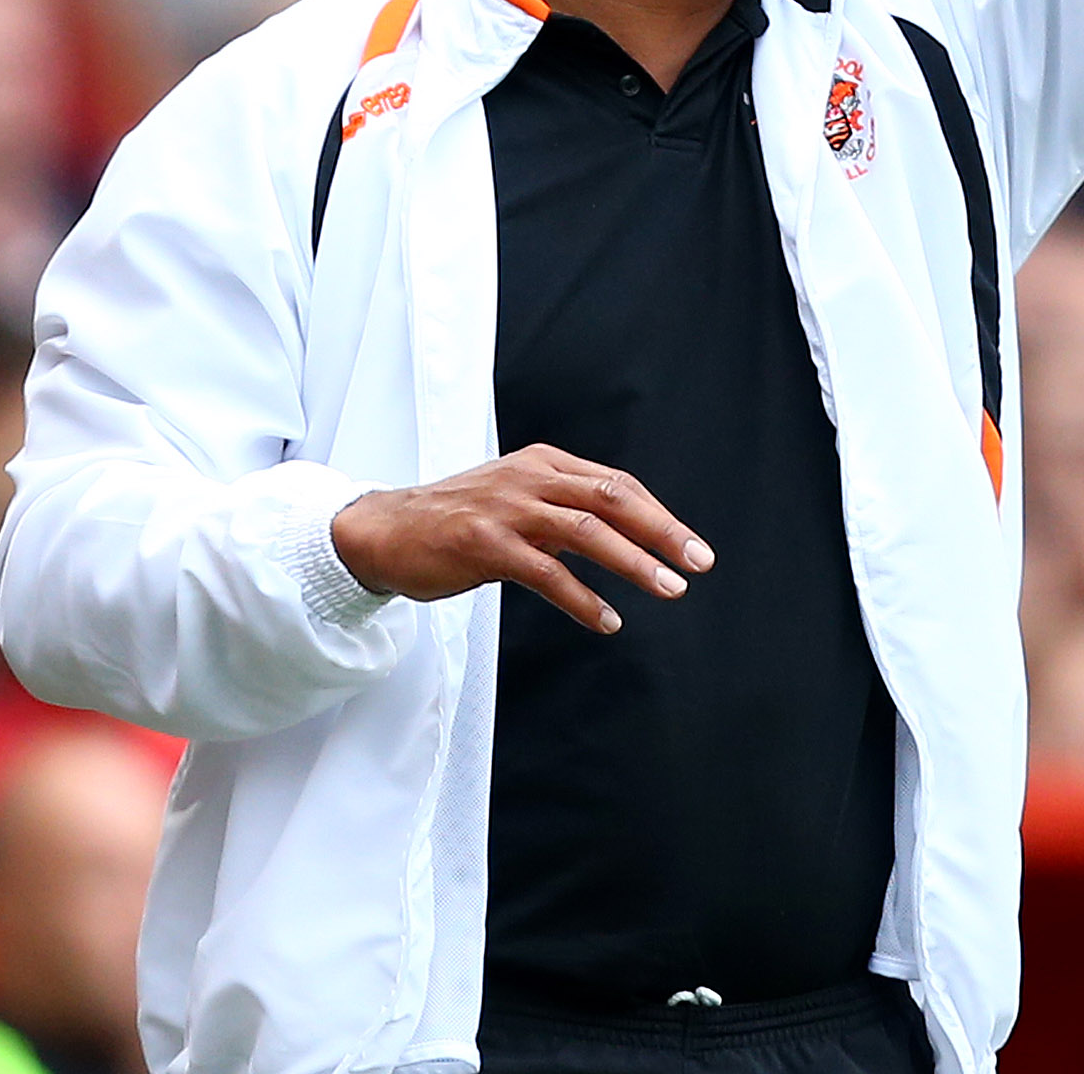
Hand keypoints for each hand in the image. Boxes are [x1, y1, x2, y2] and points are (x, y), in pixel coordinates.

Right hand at [331, 444, 713, 633]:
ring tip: (669, 589)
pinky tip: (608, 620)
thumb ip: (561, 509)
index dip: (658, 514)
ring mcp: (508, 508)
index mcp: (543, 462)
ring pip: (588, 532)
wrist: (385, 530)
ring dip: (635, 563)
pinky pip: (547, 573)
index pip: (616, 484)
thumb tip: (619, 535)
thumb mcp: (515, 498)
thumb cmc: (455, 519)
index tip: (690, 545)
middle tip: (699, 562)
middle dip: (663, 531)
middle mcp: (531, 477)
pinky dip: (583, 599)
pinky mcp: (485, 544)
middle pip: (613, 499)